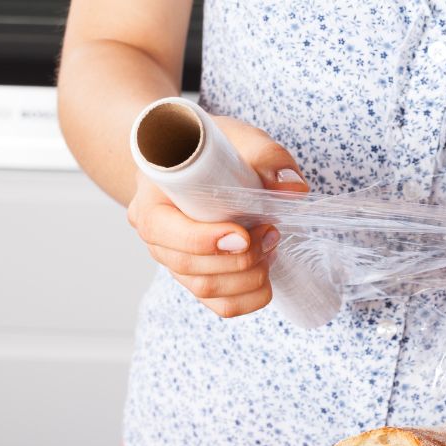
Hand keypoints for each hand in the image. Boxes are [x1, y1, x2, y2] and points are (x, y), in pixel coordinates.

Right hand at [127, 115, 308, 317]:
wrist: (199, 166)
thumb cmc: (213, 153)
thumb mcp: (238, 139)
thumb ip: (266, 157)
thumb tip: (293, 189)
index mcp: (151, 200)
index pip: (162, 231)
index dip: (202, 240)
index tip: (242, 234)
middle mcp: (157, 238)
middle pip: (188, 267)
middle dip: (239, 258)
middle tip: (270, 231)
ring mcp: (176, 263)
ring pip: (207, 290)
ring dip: (249, 275)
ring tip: (270, 244)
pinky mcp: (201, 280)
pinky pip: (223, 306)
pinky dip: (252, 296)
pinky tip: (266, 269)